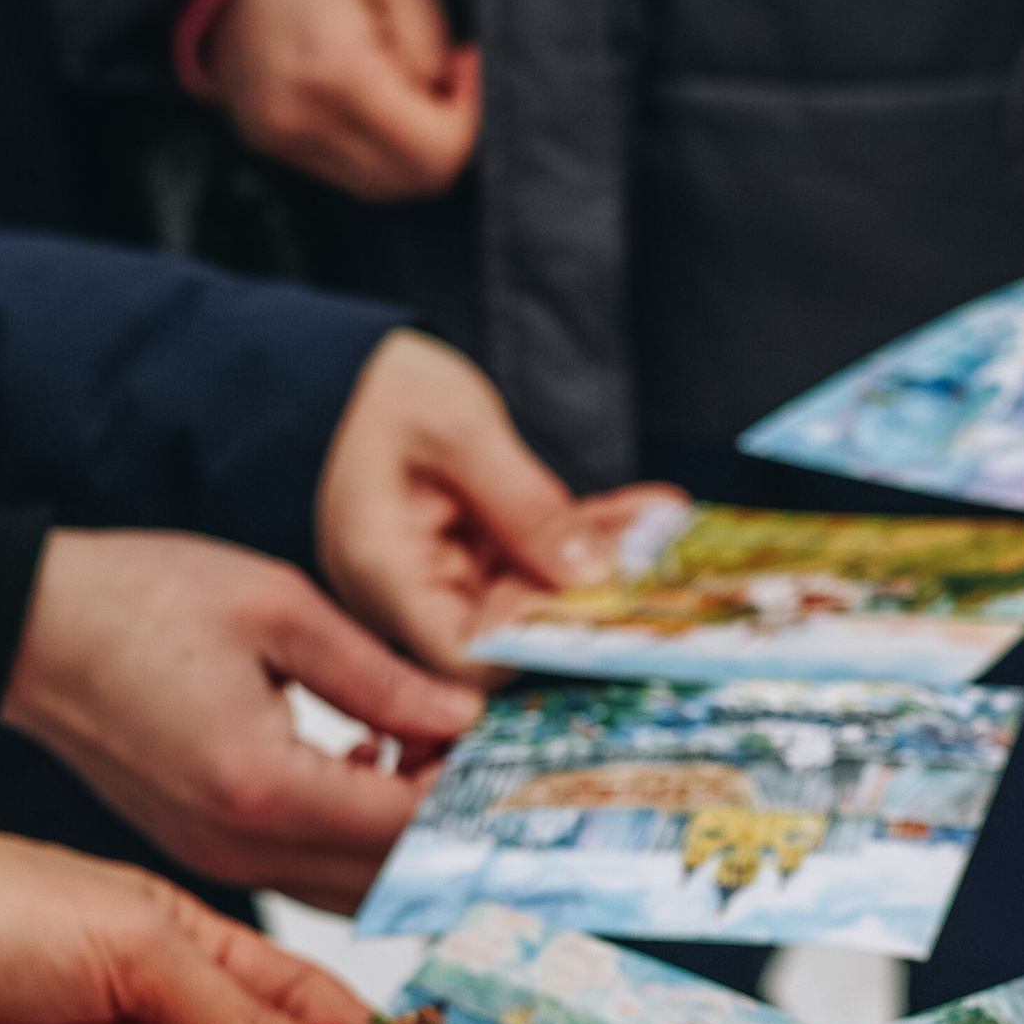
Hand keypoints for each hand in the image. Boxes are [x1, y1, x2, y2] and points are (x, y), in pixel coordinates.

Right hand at [4, 529, 481, 912]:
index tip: (520, 756)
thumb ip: (384, 678)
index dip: (476, 800)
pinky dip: (358, 839)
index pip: (408, 829)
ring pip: (353, 890)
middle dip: (455, 830)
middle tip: (498, 763)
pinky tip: (373, 766)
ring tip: (439, 760)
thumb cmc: (138, 598)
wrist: (23, 628)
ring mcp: (218, 859)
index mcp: (260, 784)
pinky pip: (308, 873)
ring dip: (408, 842)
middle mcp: (239, 845)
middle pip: (389, 878)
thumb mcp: (279, 609)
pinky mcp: (206, 852)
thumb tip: (470, 722)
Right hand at [202, 0, 481, 200]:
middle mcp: (300, 118)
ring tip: (403, 81)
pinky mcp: (267, 142)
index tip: (466, 65)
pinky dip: (373, 144)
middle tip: (444, 75)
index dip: (469, 117)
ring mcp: (278, 137)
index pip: (435, 151)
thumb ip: (429, 36)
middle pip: (412, 180)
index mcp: (336, 71)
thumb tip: (444, 88)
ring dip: (409, 144)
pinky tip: (370, 93)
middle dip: (445, 134)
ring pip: (381, 185)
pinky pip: (345, 171)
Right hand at [317, 328, 665, 672]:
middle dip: (590, 603)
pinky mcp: (476, 563)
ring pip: (539, 595)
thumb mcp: (459, 429)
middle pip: (511, 633)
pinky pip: (541, 564)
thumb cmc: (384, 391)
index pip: (464, 653)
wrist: (355, 371)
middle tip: (665, 573)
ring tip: (668, 532)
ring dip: (604, 564)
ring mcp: (446, 581)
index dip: (535, 647)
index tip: (608, 618)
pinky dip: (591, 539)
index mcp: (384, 570)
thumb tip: (587, 573)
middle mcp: (412, 594)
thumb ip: (523, 503)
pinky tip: (648, 514)